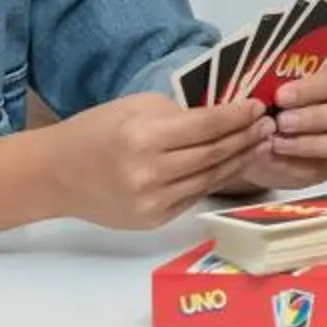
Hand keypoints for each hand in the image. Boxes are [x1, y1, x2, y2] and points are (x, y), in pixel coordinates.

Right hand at [37, 93, 271, 228]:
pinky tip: (233, 164)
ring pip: (210, 178)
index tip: (259, 105)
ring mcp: (153, 202)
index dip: (237, 116)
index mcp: (144, 138)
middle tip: (270, 124)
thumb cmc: (96, 131)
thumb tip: (223, 115)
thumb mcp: (136, 107)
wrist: (56, 175)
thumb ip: (179, 113)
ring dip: (240, 160)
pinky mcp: (154, 220)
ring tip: (261, 143)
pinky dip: (217, 178)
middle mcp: (150, 174)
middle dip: (246, 137)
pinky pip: (195, 195)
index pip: (206, 127)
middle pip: (214, 155)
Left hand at [230, 62, 326, 192]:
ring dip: (310, 143)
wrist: (251, 146)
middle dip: (312, 118)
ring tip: (277, 143)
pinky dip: (300, 162)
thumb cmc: (261, 113)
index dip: (309, 88)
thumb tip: (258, 92)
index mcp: (326, 82)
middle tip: (281, 122)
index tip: (281, 96)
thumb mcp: (258, 96)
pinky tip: (278, 157)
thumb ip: (264, 91)